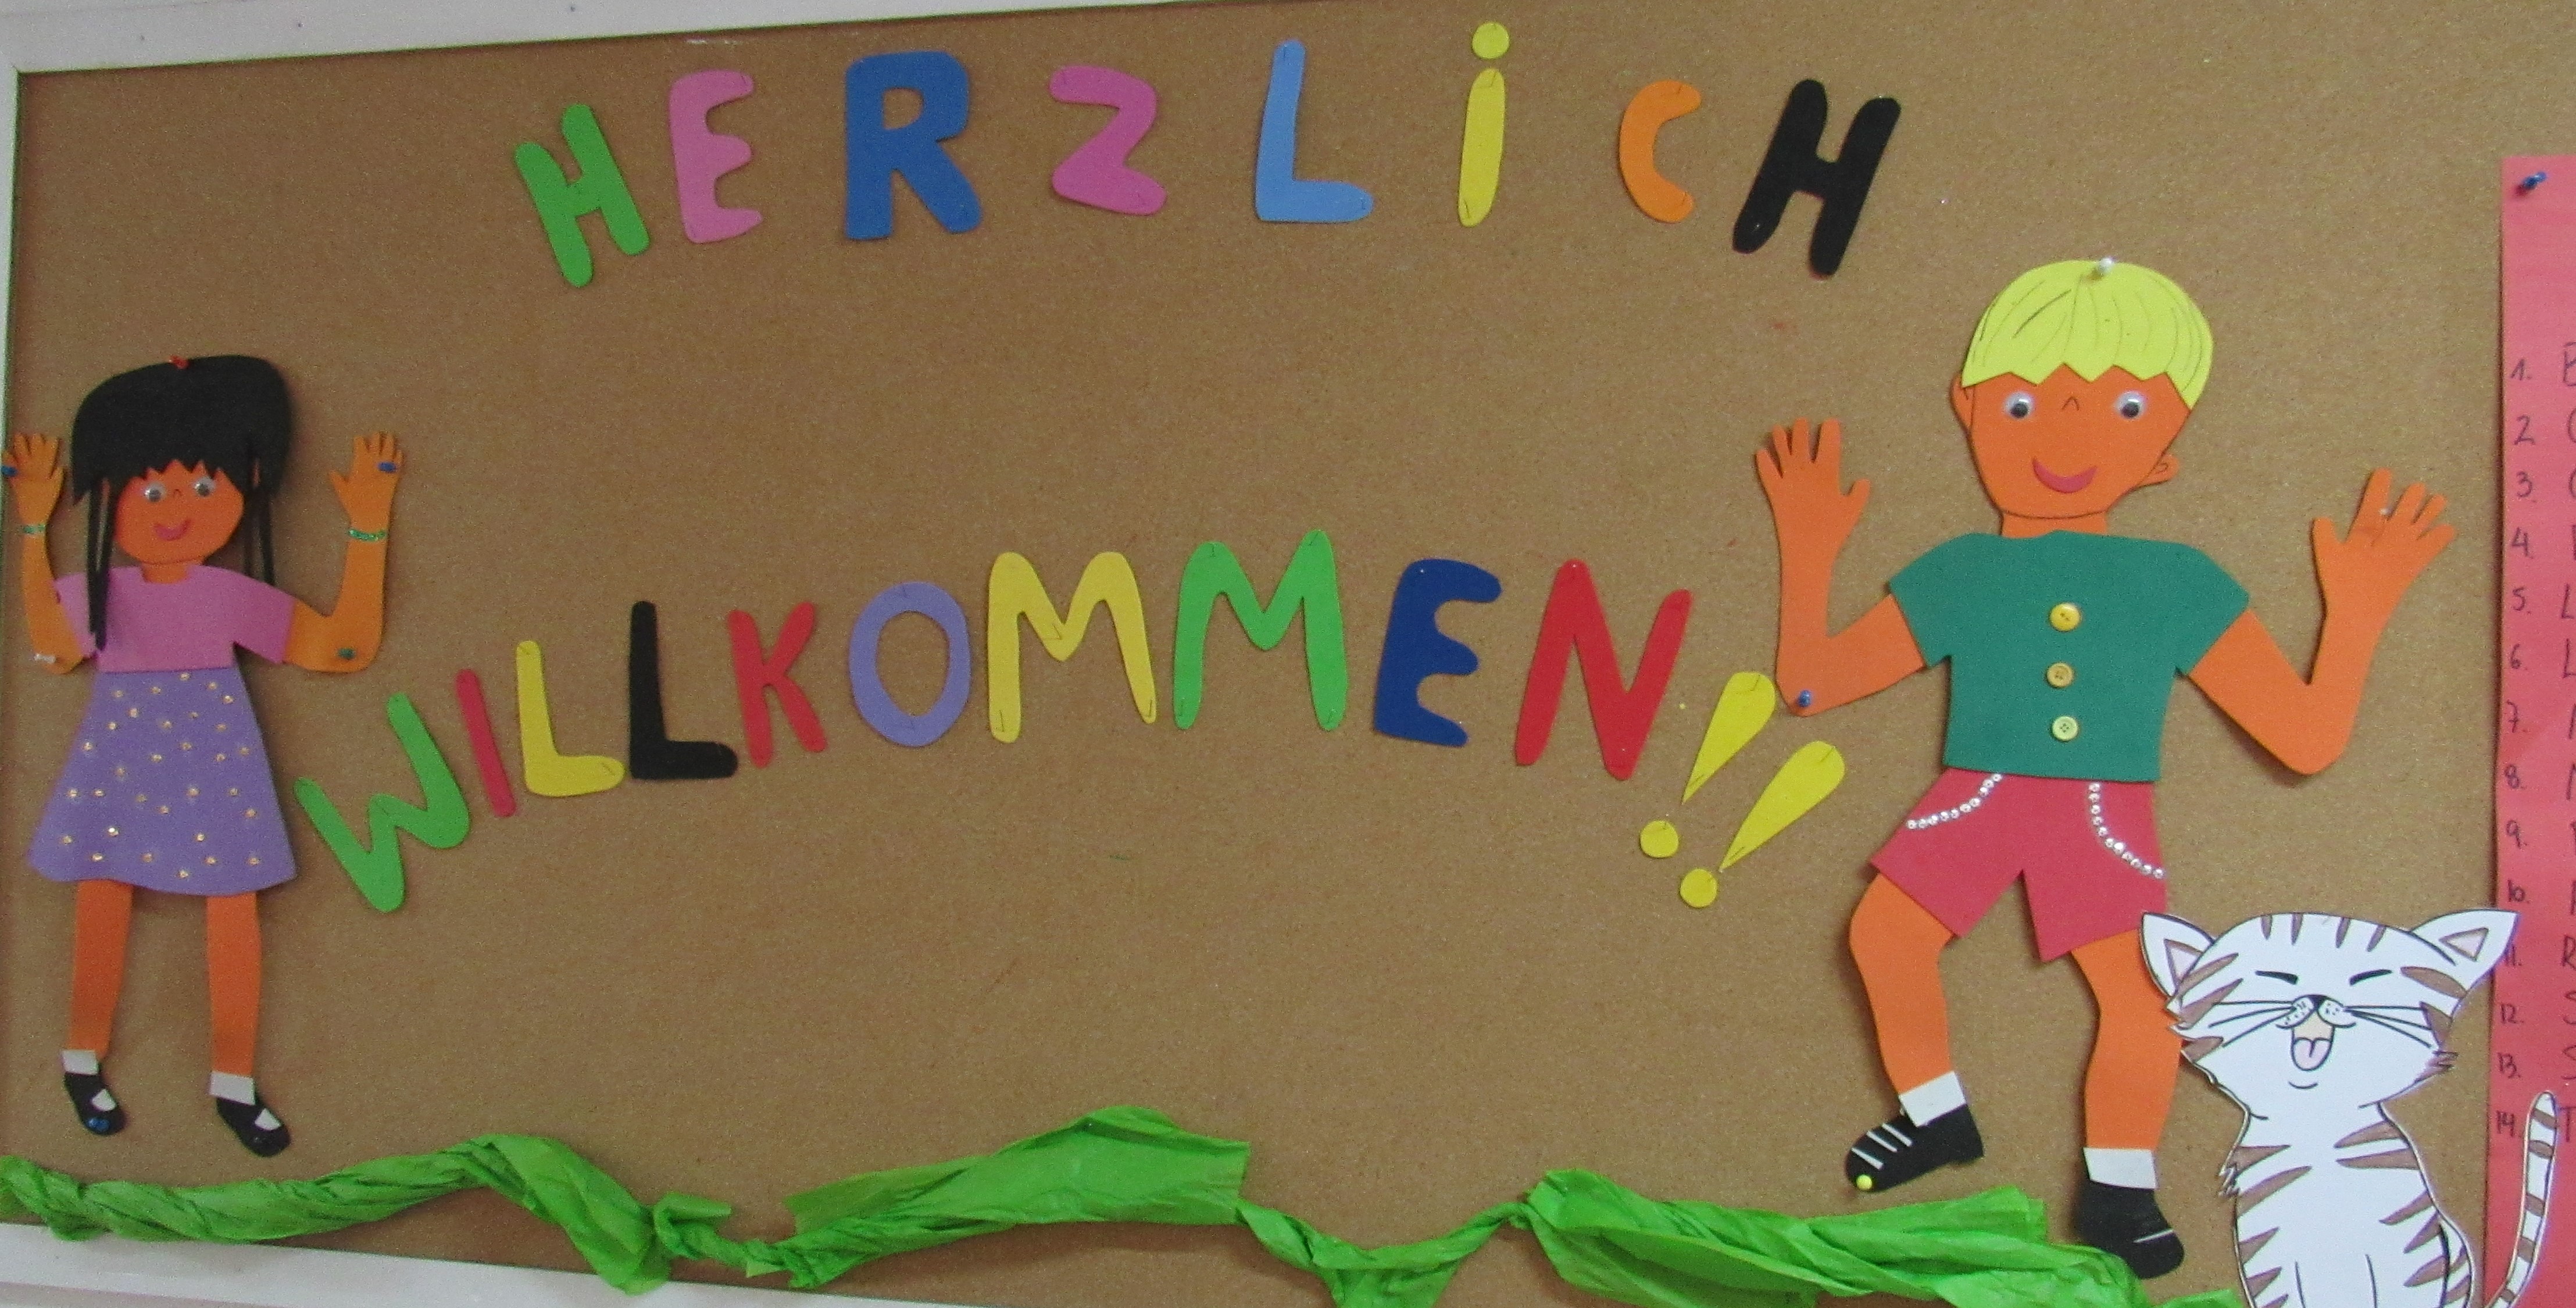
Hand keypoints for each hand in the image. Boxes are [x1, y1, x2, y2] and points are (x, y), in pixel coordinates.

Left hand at [5, 432, 62, 527]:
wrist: (32, 515)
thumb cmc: (46, 503)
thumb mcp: (56, 490)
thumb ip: (57, 477)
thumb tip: (59, 466)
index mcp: (45, 474)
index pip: (48, 457)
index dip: (50, 447)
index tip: (51, 437)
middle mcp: (33, 472)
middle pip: (33, 454)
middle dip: (34, 443)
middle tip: (33, 434)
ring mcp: (22, 475)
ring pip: (21, 457)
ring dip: (19, 447)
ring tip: (18, 436)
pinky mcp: (14, 481)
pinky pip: (10, 468)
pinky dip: (7, 460)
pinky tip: (5, 452)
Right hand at [328, 433, 402, 533]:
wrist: (371, 514)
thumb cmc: (354, 503)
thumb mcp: (342, 491)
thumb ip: (337, 479)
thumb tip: (332, 471)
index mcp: (360, 465)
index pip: (360, 447)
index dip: (359, 441)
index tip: (358, 437)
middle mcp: (374, 465)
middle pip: (376, 446)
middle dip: (376, 438)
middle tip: (377, 432)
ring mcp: (385, 471)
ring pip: (388, 452)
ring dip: (389, 443)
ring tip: (390, 435)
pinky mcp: (394, 479)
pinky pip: (397, 465)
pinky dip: (398, 457)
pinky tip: (400, 452)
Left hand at [1755, 418, 1870, 562]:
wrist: (1808, 549)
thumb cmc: (1833, 530)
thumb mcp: (1853, 511)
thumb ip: (1859, 493)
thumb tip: (1864, 480)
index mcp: (1827, 473)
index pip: (1829, 444)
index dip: (1830, 430)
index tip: (1829, 421)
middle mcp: (1806, 471)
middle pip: (1801, 443)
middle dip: (1801, 430)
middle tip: (1800, 422)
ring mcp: (1788, 481)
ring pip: (1782, 453)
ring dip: (1780, 439)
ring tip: (1777, 429)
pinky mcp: (1774, 493)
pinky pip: (1767, 473)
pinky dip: (1763, 462)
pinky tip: (1759, 452)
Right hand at [2311, 469, 2451, 623]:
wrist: (2360, 613)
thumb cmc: (2341, 585)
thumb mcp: (2326, 558)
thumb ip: (2324, 536)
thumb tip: (2322, 518)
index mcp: (2367, 533)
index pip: (2374, 505)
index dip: (2380, 488)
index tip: (2385, 471)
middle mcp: (2390, 538)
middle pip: (2404, 512)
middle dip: (2411, 498)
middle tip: (2419, 486)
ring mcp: (2405, 552)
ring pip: (2421, 525)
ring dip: (2431, 512)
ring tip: (2440, 499)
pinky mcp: (2414, 567)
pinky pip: (2432, 548)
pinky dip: (2440, 537)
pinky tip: (2448, 529)